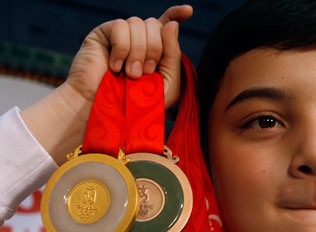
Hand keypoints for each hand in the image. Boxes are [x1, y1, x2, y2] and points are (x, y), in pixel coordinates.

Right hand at [66, 4, 192, 119]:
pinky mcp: (102, 34)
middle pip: (155, 24)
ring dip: (138, 52)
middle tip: (146, 73)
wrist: (107, 112)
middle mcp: (138, 39)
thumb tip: (172, 24)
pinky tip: (115, 67)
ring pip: (138, 23)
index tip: (188, 11)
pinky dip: (122, 49)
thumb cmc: (137, 103)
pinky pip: (120, 27)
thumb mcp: (166, 83)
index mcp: (155, 50)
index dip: (176, 14)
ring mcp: (120, 35)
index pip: (166, 24)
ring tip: (130, 75)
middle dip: (155, 49)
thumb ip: (173, 55)